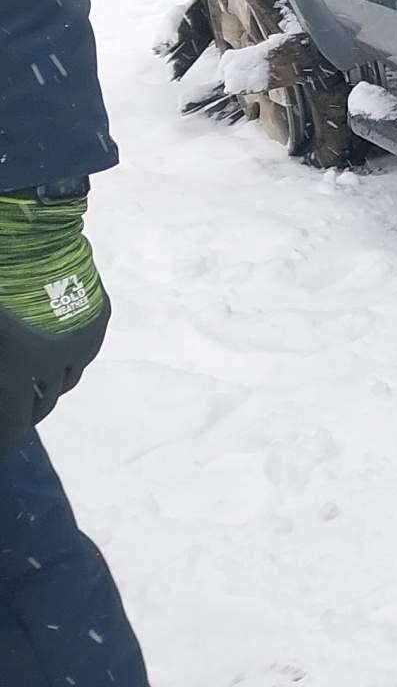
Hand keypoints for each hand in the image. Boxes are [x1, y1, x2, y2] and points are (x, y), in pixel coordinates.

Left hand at [0, 189, 110, 453]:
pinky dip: (68, 350)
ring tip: (34, 371)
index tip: (4, 449)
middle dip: (26, 408)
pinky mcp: (96, 317)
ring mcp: (81, 340)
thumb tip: (5, 377)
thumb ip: (1, 365)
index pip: (13, 427)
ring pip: (67, 377)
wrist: (30, 237)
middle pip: (43, 403)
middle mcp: (56, 363)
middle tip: (15, 404)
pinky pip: (84, 346)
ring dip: (49, 380)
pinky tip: (53, 338)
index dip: (7, 442)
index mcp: (17, 370)